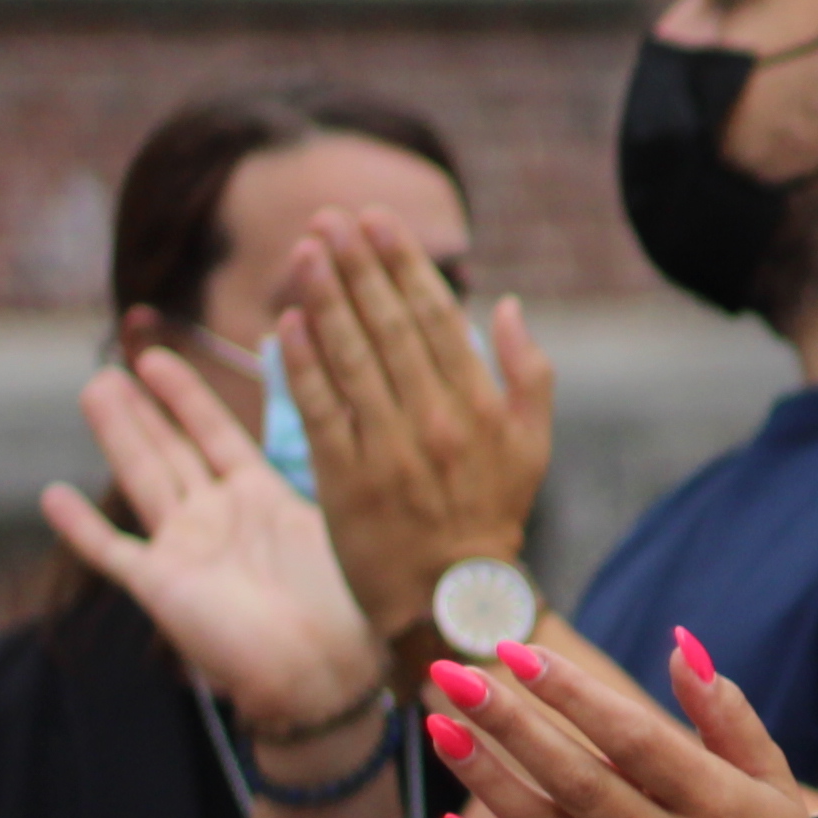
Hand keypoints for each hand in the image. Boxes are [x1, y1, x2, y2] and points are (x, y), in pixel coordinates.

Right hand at [40, 350, 386, 730]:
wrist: (325, 671)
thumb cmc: (346, 608)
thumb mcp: (335, 528)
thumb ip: (320, 481)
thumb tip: (347, 421)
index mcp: (263, 499)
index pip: (216, 434)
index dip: (187, 396)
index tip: (158, 358)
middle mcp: (219, 519)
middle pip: (170, 451)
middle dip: (142, 410)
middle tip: (109, 371)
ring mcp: (186, 550)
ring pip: (142, 480)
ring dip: (118, 438)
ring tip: (93, 392)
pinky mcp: (160, 587)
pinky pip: (111, 551)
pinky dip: (80, 527)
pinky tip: (52, 496)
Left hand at [278, 209, 552, 644]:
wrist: (454, 600)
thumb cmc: (491, 517)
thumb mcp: (531, 446)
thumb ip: (528, 373)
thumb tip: (508, 306)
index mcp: (480, 407)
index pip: (436, 318)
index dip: (403, 265)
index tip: (376, 221)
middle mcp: (435, 421)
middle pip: (388, 327)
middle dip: (357, 265)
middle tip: (331, 217)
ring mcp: (387, 449)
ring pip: (351, 358)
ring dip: (325, 298)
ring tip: (305, 249)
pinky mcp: (345, 479)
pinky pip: (319, 408)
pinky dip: (302, 362)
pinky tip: (286, 321)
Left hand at [428, 630, 817, 817]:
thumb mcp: (774, 787)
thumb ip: (726, 715)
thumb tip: (678, 645)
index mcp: (718, 804)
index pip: (631, 735)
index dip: (572, 692)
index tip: (518, 651)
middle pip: (577, 777)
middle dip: (510, 722)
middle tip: (452, 675)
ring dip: (489, 780)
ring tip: (439, 729)